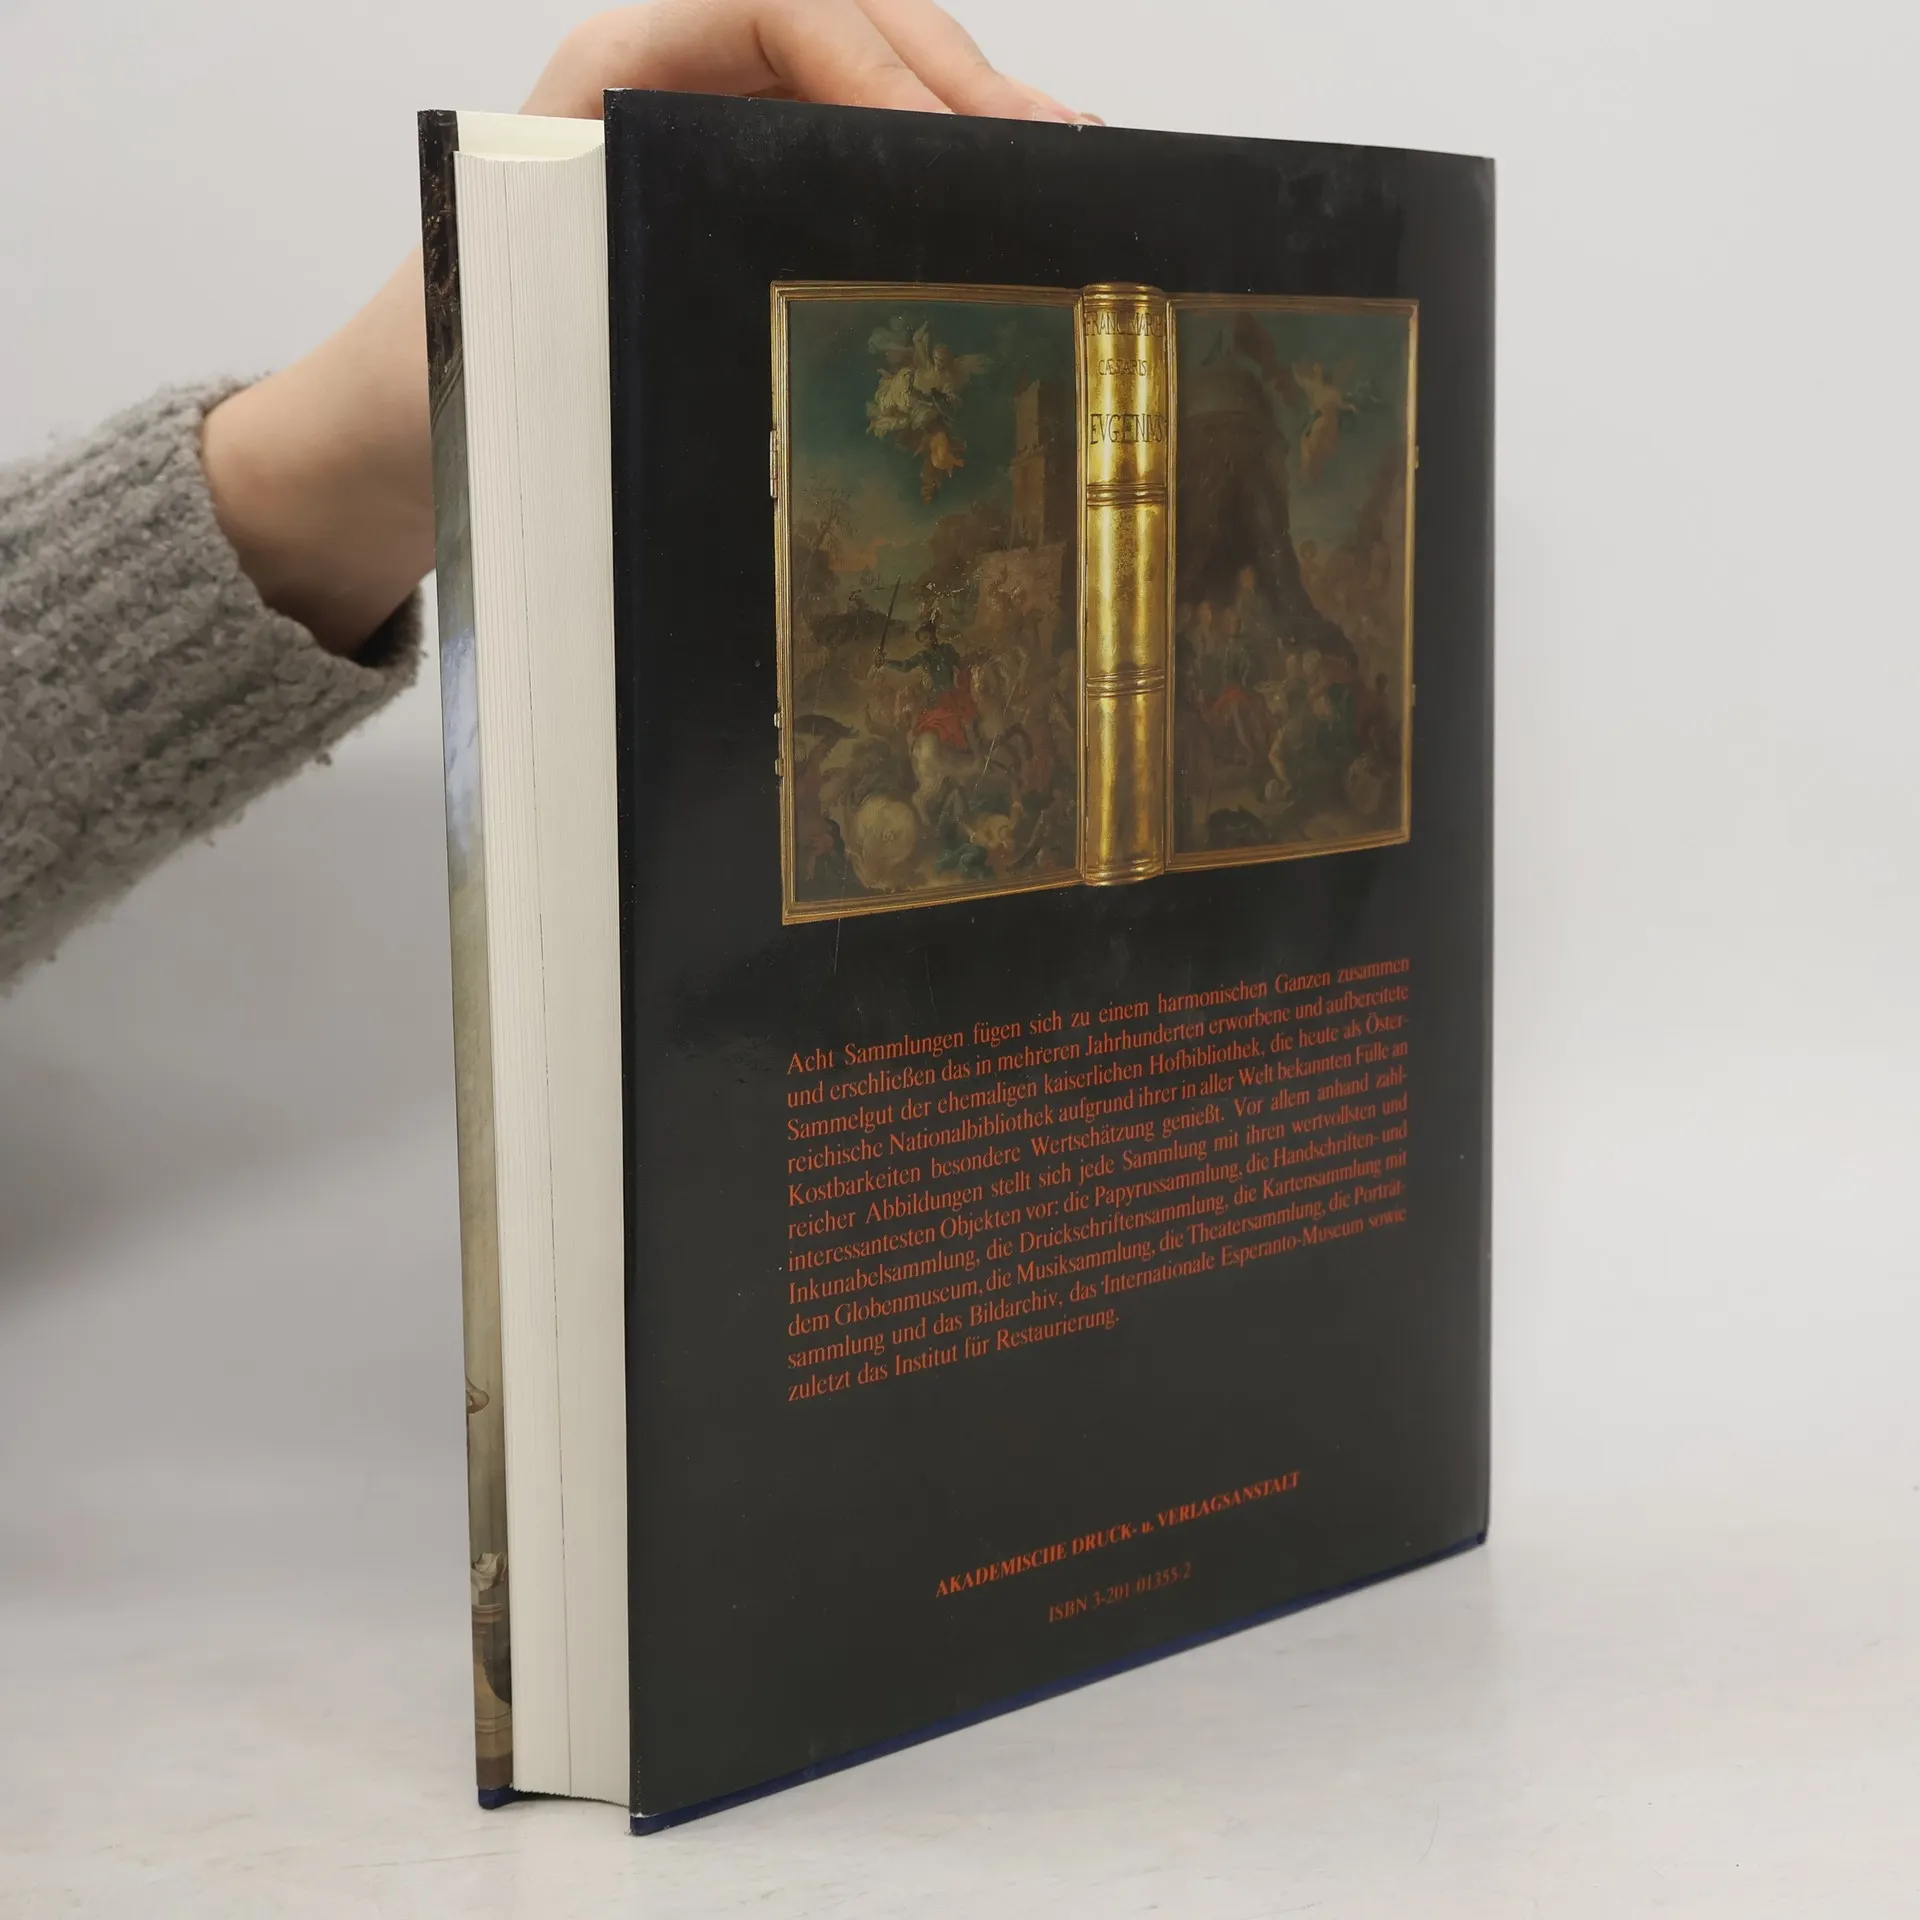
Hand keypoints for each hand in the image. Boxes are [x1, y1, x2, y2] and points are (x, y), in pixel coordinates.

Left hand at [203, 1, 1091, 657]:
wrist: (383, 444)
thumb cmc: (427, 381)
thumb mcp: (518, 320)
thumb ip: (623, 279)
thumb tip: (769, 277)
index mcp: (609, 82)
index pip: (775, 7)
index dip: (879, 55)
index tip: (955, 135)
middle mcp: (665, 94)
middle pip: (841, 28)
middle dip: (953, 79)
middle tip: (1054, 146)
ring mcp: (704, 149)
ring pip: (855, 90)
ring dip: (956, 119)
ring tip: (1053, 165)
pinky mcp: (727, 211)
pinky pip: (841, 161)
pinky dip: (921, 177)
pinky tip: (984, 213)